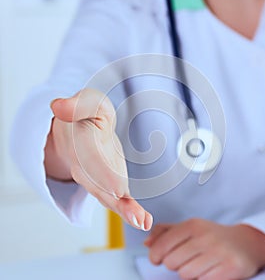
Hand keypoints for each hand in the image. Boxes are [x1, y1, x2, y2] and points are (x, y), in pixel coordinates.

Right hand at [44, 88, 152, 230]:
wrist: (80, 127)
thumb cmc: (87, 114)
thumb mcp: (85, 102)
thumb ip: (76, 105)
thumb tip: (59, 106)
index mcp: (80, 141)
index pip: (90, 158)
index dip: (102, 173)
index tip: (116, 189)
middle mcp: (85, 165)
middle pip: (98, 185)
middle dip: (115, 200)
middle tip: (135, 216)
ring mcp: (97, 176)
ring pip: (108, 196)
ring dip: (125, 211)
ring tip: (142, 222)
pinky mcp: (110, 181)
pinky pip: (118, 197)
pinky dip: (129, 210)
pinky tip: (144, 220)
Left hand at [144, 219, 264, 279]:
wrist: (246, 243)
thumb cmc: (212, 236)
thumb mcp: (189, 228)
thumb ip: (166, 232)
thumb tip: (147, 243)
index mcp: (192, 225)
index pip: (163, 244)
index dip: (156, 255)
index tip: (157, 258)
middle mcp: (205, 236)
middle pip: (172, 262)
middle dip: (175, 264)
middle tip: (185, 259)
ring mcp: (218, 252)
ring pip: (186, 274)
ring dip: (189, 273)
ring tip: (199, 264)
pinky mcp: (230, 268)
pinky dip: (203, 278)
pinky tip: (210, 270)